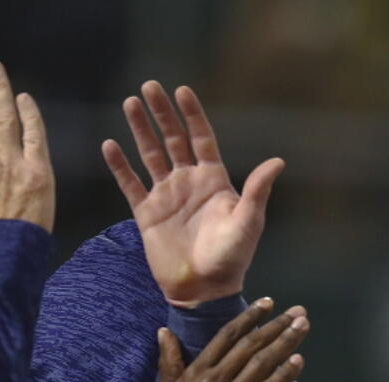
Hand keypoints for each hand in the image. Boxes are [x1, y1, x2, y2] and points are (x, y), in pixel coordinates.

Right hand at [101, 81, 283, 304]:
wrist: (204, 289)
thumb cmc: (232, 257)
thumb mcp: (248, 222)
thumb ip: (258, 190)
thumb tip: (278, 161)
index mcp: (213, 180)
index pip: (201, 138)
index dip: (192, 115)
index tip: (182, 90)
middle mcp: (189, 182)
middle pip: (173, 139)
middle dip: (162, 113)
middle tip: (149, 86)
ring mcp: (167, 196)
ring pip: (150, 155)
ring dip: (140, 130)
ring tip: (130, 103)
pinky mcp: (148, 213)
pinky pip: (130, 184)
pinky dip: (120, 166)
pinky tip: (110, 145)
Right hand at [156, 299, 306, 381]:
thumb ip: (169, 361)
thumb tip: (164, 331)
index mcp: (197, 371)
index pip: (228, 336)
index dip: (250, 317)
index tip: (268, 303)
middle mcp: (217, 380)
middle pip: (251, 346)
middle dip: (276, 326)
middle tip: (298, 312)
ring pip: (263, 364)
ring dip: (286, 343)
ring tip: (303, 327)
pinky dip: (284, 375)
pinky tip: (298, 361)